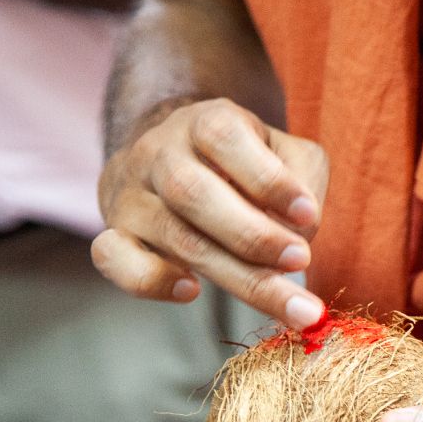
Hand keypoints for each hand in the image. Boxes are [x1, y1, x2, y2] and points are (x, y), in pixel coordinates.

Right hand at [94, 98, 328, 328]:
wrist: (171, 159)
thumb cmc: (242, 164)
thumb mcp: (284, 153)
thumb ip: (303, 180)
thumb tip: (300, 230)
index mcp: (205, 121)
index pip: (225, 137)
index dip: (268, 178)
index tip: (308, 215)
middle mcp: (159, 152)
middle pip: (193, 192)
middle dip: (252, 235)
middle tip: (299, 261)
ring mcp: (131, 194)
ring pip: (173, 235)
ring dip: (235, 273)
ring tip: (286, 300)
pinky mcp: (114, 233)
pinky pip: (115, 258)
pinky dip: (153, 280)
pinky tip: (192, 290)